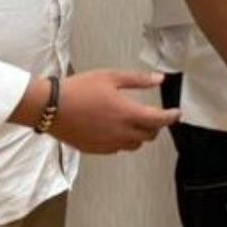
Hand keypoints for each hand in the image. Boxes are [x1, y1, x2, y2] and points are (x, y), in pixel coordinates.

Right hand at [46, 70, 179, 153]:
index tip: (177, 113)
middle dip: (156, 126)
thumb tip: (159, 79)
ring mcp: (107, 143)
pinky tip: (117, 130)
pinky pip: (117, 149)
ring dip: (140, 135)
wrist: (49, 107)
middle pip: (149, 135)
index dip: (171, 117)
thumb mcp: (110, 77)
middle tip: (154, 116)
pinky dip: (123, 141)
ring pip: (134, 145)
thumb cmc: (78, 89)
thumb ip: (137, 79)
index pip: (159, 120)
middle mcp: (120, 132)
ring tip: (136, 123)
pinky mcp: (95, 149)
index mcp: (127, 113)